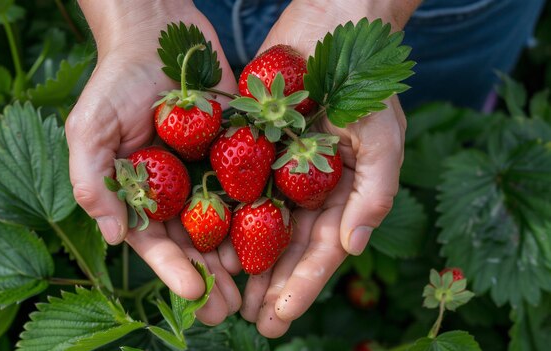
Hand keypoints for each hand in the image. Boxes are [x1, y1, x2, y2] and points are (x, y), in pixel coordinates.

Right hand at [66, 0, 239, 324]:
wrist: (159, 32)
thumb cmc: (116, 80)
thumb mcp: (90, 129)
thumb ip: (91, 180)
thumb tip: (111, 235)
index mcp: (140, 192)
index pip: (156, 241)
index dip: (174, 269)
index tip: (195, 293)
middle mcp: (176, 189)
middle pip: (195, 242)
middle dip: (211, 277)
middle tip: (230, 309)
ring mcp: (209, 170)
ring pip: (228, 222)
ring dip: (243, 253)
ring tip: (258, 283)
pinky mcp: (238, 149)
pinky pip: (253, 183)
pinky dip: (265, 209)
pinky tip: (281, 234)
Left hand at [235, 0, 415, 336]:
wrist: (331, 30)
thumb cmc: (365, 84)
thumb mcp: (382, 138)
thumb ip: (374, 193)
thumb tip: (354, 248)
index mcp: (341, 196)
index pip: (321, 252)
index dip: (301, 287)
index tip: (279, 317)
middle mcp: (308, 192)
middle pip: (285, 249)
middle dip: (269, 287)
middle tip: (248, 321)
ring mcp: (277, 173)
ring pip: (256, 227)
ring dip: (242, 263)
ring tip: (223, 295)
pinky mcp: (250, 150)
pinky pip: (233, 189)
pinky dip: (220, 216)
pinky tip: (203, 243)